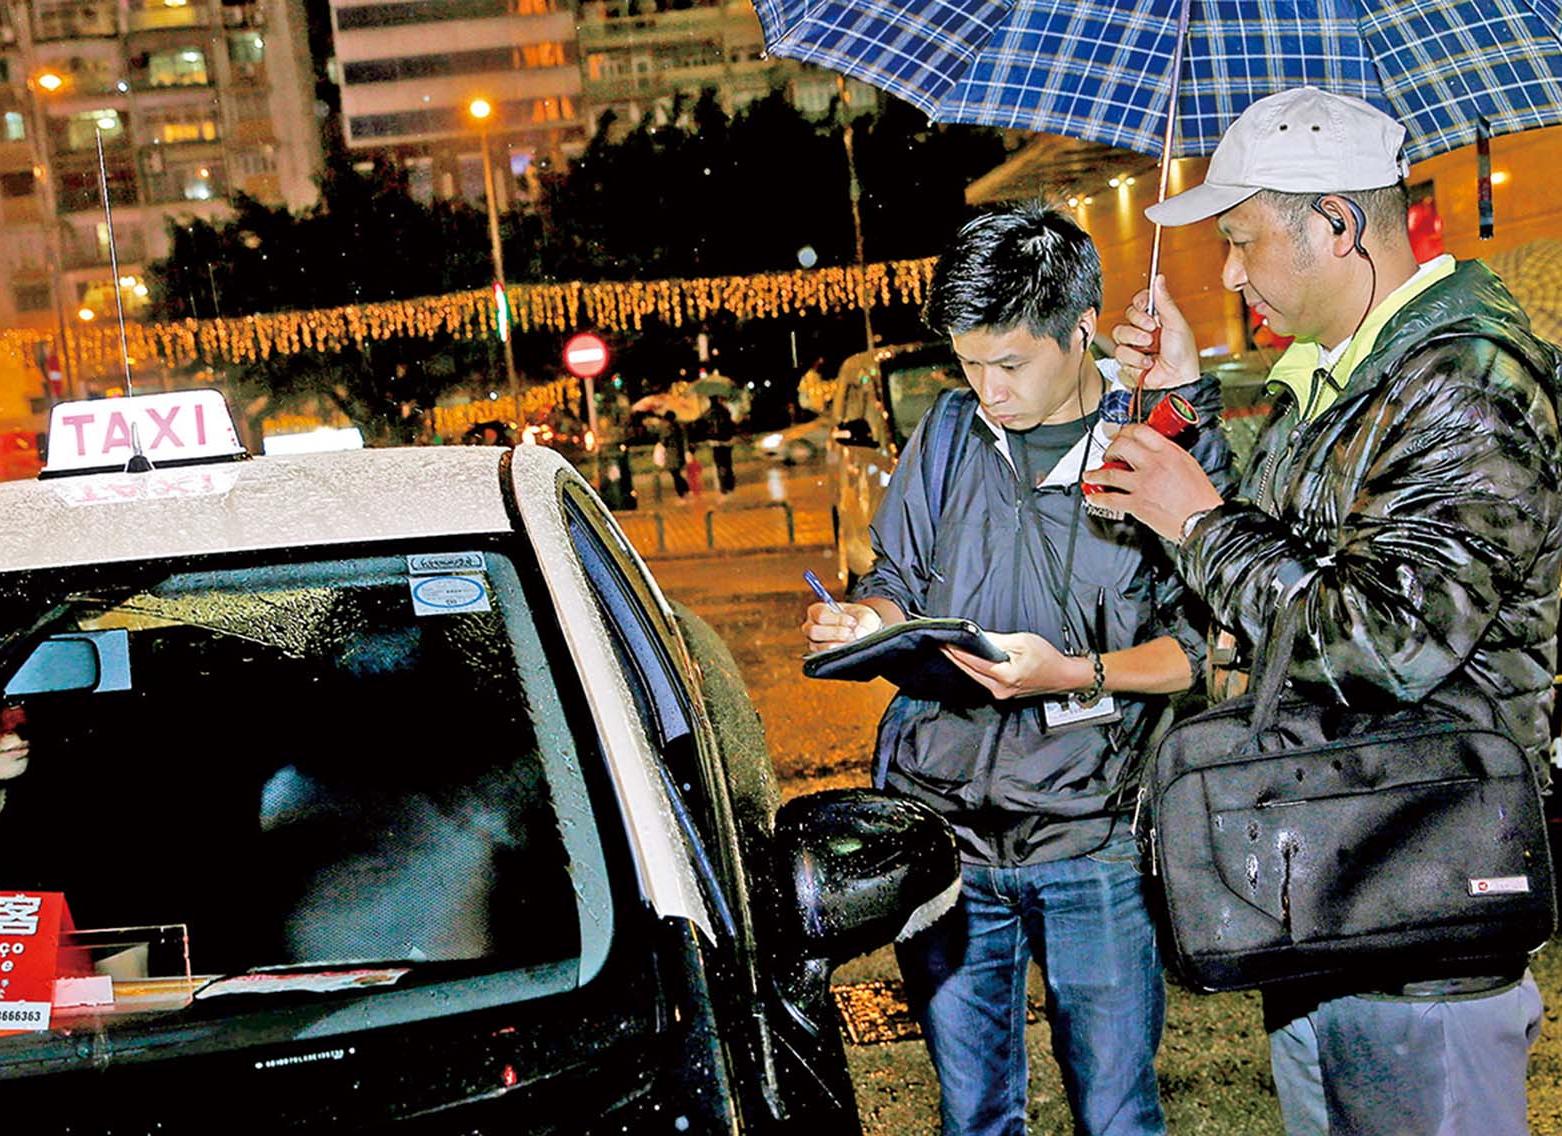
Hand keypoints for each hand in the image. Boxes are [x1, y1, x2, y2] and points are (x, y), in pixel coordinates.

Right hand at [802, 601, 881, 652]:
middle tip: (850, 634)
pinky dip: (837, 656)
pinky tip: (847, 652)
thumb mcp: (864, 615)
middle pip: (813, 631)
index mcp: (817, 611)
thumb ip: (862, 622)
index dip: (837, 619)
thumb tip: (856, 635)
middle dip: (836, 633)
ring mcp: (813, 644)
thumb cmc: (860, 620)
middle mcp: (810, 628)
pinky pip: (823, 660)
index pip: (820, 615)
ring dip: (837, 646)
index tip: (852, 622)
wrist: (864, 633)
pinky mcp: (818, 657)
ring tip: (851, 643)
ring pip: (819, 647)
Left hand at [943, 632, 1089, 699]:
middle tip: (942, 645)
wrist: (1062, 676)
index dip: (957, 652)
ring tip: (951, 650)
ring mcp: (1001, 694)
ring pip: (974, 677)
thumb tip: (979, 638)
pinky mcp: (1003, 693)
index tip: (945, 643)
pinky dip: (974, 669)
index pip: (973, 662)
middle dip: (955, 657)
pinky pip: (982, 680)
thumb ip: (998, 641)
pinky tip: (968, 661)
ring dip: (963, 664)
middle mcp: (1000, 689)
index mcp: (1005, 675)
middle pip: (970, 671)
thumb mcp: (1022, 641)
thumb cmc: (1047, 659)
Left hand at [1084, 423, 1223, 541]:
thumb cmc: (1200, 497)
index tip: (1122, 435)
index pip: (1140, 431)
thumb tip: (1155, 452)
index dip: (1126, 431)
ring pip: (1110, 473)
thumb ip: (1170, 455)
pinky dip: (1098, 498)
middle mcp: (1153, 464)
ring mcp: (1143, 484)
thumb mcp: (1189, 465)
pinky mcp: (1137, 503)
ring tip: (1090, 475)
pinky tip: (1093, 497)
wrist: (1203, 520)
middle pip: (1121, 446)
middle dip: (1110, 448)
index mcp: (1168, 452)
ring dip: (1096, 473)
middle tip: (1107, 454)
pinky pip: (1111, 499)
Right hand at [1111, 275, 1199, 389]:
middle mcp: (1143, 331)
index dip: (1140, 303)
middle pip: (1126, 316)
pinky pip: (1120, 353)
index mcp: (1156, 319)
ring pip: (1119, 334)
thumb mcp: (1176, 324)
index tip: (1148, 307)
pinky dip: (1135, 360)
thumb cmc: (1183, 355)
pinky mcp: (1126, 361)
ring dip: (1136, 343)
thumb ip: (1164, 302)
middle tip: (1152, 331)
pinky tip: (1147, 364)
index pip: (1139, 302)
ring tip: (1150, 350)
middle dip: (1139, 324)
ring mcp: (1134, 346)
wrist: (1177, 381)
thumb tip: (1159, 278)